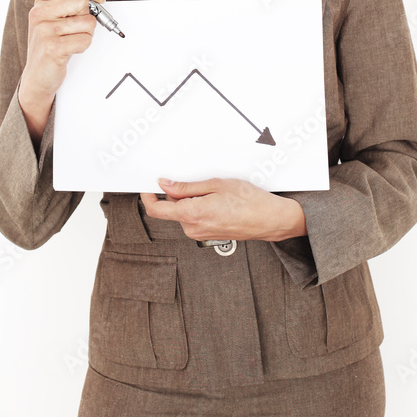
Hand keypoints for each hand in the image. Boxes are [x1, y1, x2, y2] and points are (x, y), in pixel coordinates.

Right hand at [19, 0, 104, 106]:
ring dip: (86, 33)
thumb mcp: (58, 16)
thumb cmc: (49, 44)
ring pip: (87, 21)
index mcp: (41, 3)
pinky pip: (85, 39)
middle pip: (81, 0)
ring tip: (71, 40)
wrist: (38, 75)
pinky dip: (83, 46)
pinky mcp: (53, 48)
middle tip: (78, 26)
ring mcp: (45, 31)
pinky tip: (71, 49)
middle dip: (88, 14)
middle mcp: (39, 14)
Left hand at [139, 177, 303, 241]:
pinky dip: (199, 207)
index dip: (148, 197)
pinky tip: (218, 202)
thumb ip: (186, 187)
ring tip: (215, 193)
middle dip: (179, 193)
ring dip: (192, 200)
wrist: (270, 220)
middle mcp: (193, 228)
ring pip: (184, 212)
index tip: (147, 186)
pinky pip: (194, 218)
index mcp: (192, 214)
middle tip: (200, 182)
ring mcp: (200, 233)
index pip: (157, 209)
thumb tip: (165, 185)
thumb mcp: (216, 185)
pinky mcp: (207, 234)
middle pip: (172, 208)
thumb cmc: (249, 202)